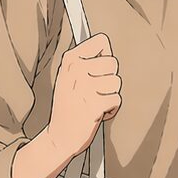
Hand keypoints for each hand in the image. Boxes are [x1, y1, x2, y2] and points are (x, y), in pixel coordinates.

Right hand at [46, 34, 121, 159]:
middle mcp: (76, 70)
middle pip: (113, 62)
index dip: (104, 56)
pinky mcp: (94, 104)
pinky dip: (111, 109)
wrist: (59, 136)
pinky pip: (117, 100)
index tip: (95, 69)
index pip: (101, 40)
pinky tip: (97, 112)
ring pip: (117, 82)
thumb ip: (86, 59)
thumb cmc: (69, 105)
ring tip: (94, 102)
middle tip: (94, 91)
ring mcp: (84, 87)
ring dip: (109, 95)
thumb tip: (105, 44)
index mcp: (70, 60)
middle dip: (108, 79)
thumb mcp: (69, 76)